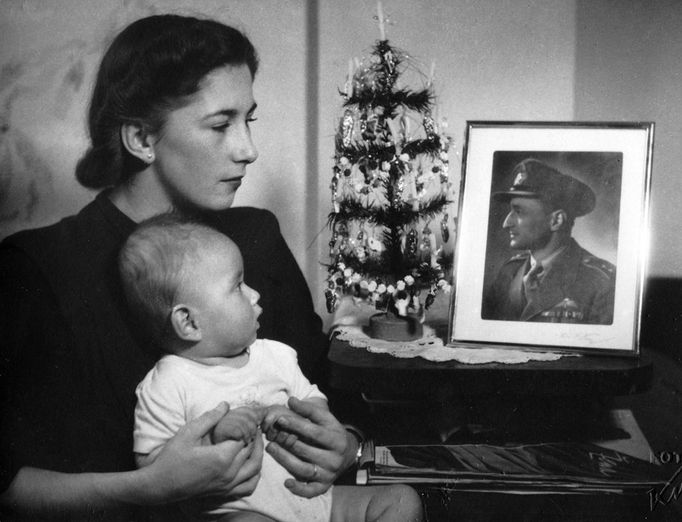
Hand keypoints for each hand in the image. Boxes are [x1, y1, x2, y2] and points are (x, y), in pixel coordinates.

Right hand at [144, 403, 262, 503]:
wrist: (160, 485)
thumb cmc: (172, 458)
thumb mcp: (188, 433)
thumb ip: (209, 418)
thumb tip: (226, 404)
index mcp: (222, 457)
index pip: (245, 437)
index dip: (247, 426)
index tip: (246, 417)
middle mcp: (229, 473)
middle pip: (251, 451)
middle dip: (254, 436)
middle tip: (252, 425)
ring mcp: (228, 485)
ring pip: (255, 469)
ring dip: (258, 454)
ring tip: (254, 441)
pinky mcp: (225, 493)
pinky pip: (249, 486)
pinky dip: (255, 476)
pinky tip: (251, 465)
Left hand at [264, 397, 356, 497]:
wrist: (348, 453)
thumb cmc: (331, 432)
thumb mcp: (325, 418)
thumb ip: (308, 410)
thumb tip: (291, 400)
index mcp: (336, 439)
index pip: (314, 432)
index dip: (297, 425)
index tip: (280, 419)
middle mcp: (334, 458)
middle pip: (306, 451)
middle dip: (287, 442)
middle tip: (271, 434)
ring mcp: (328, 474)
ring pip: (304, 469)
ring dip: (285, 460)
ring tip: (271, 448)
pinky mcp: (323, 486)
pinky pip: (310, 491)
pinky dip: (298, 489)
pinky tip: (286, 482)